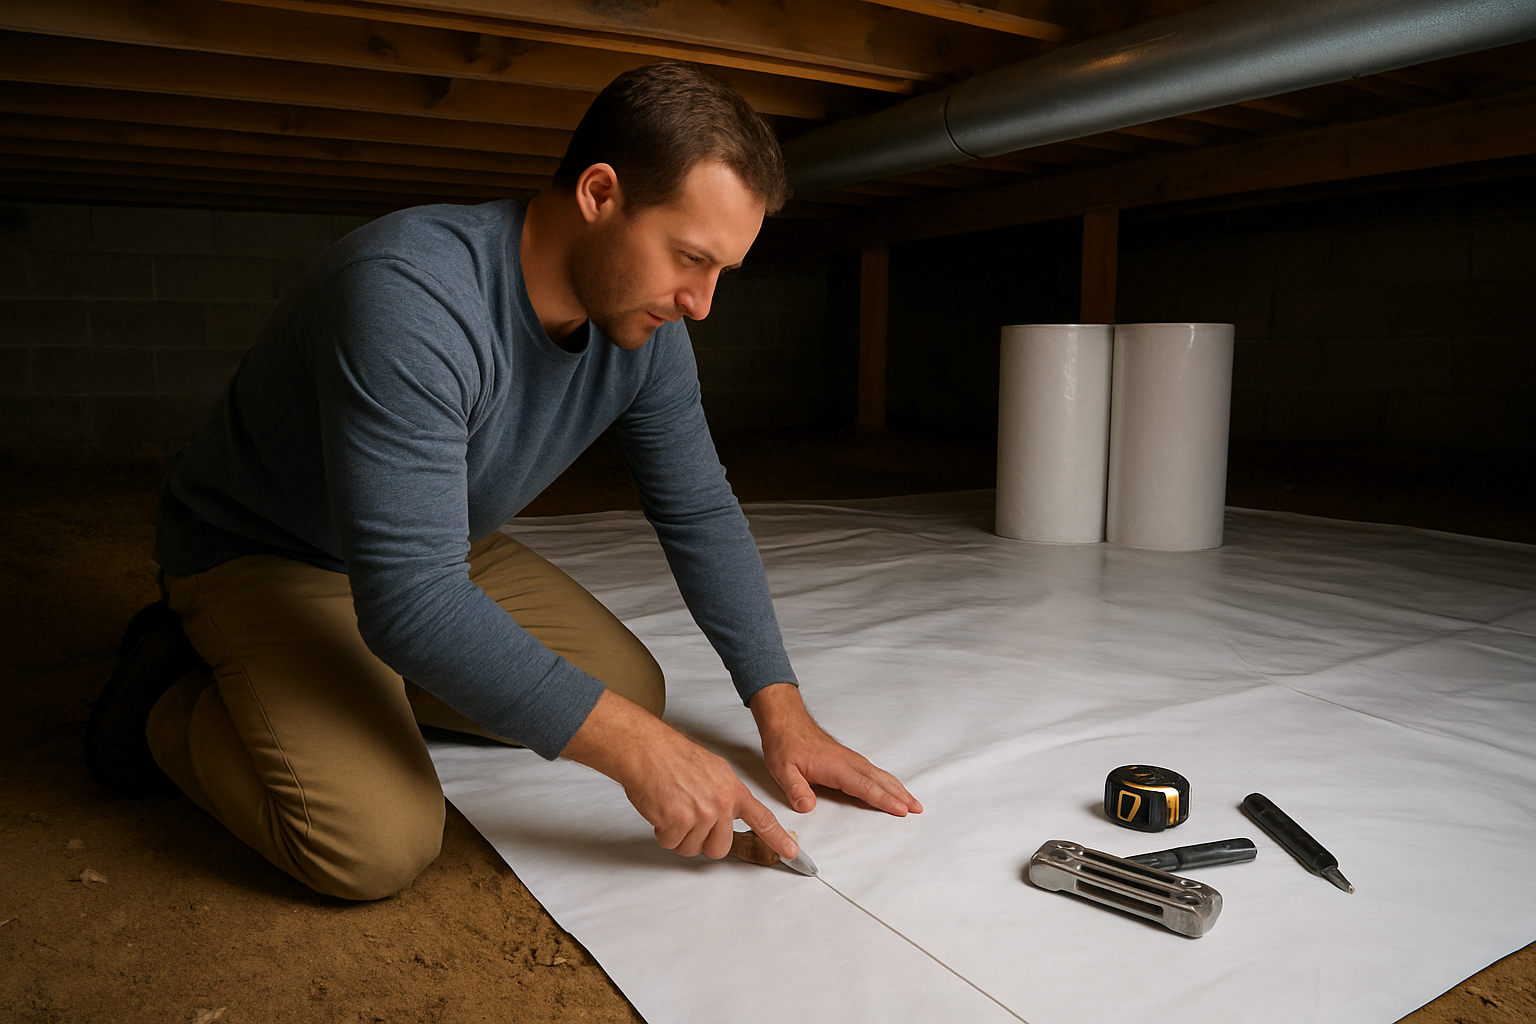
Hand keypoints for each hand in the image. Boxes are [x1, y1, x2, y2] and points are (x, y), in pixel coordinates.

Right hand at [562, 690, 800, 861]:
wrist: (648, 750)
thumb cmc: (674, 757)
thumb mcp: (714, 771)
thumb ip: (726, 795)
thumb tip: (729, 815)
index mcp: (732, 791)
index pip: (762, 819)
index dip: (777, 839)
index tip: (791, 854)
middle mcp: (720, 805)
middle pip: (719, 848)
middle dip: (703, 841)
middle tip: (689, 820)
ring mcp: (700, 815)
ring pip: (692, 849)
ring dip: (679, 836)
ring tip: (673, 808)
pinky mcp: (677, 822)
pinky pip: (671, 843)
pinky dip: (662, 832)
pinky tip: (661, 810)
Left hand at [750, 683, 922, 816]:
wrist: (785, 721)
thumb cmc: (785, 743)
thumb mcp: (782, 769)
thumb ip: (796, 789)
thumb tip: (807, 807)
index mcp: (836, 767)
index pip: (865, 787)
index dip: (884, 800)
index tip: (901, 810)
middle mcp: (848, 762)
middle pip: (880, 780)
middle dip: (900, 795)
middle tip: (917, 808)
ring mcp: (850, 759)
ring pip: (879, 775)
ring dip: (897, 788)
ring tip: (912, 801)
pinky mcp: (848, 759)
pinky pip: (873, 771)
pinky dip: (887, 780)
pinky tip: (891, 786)